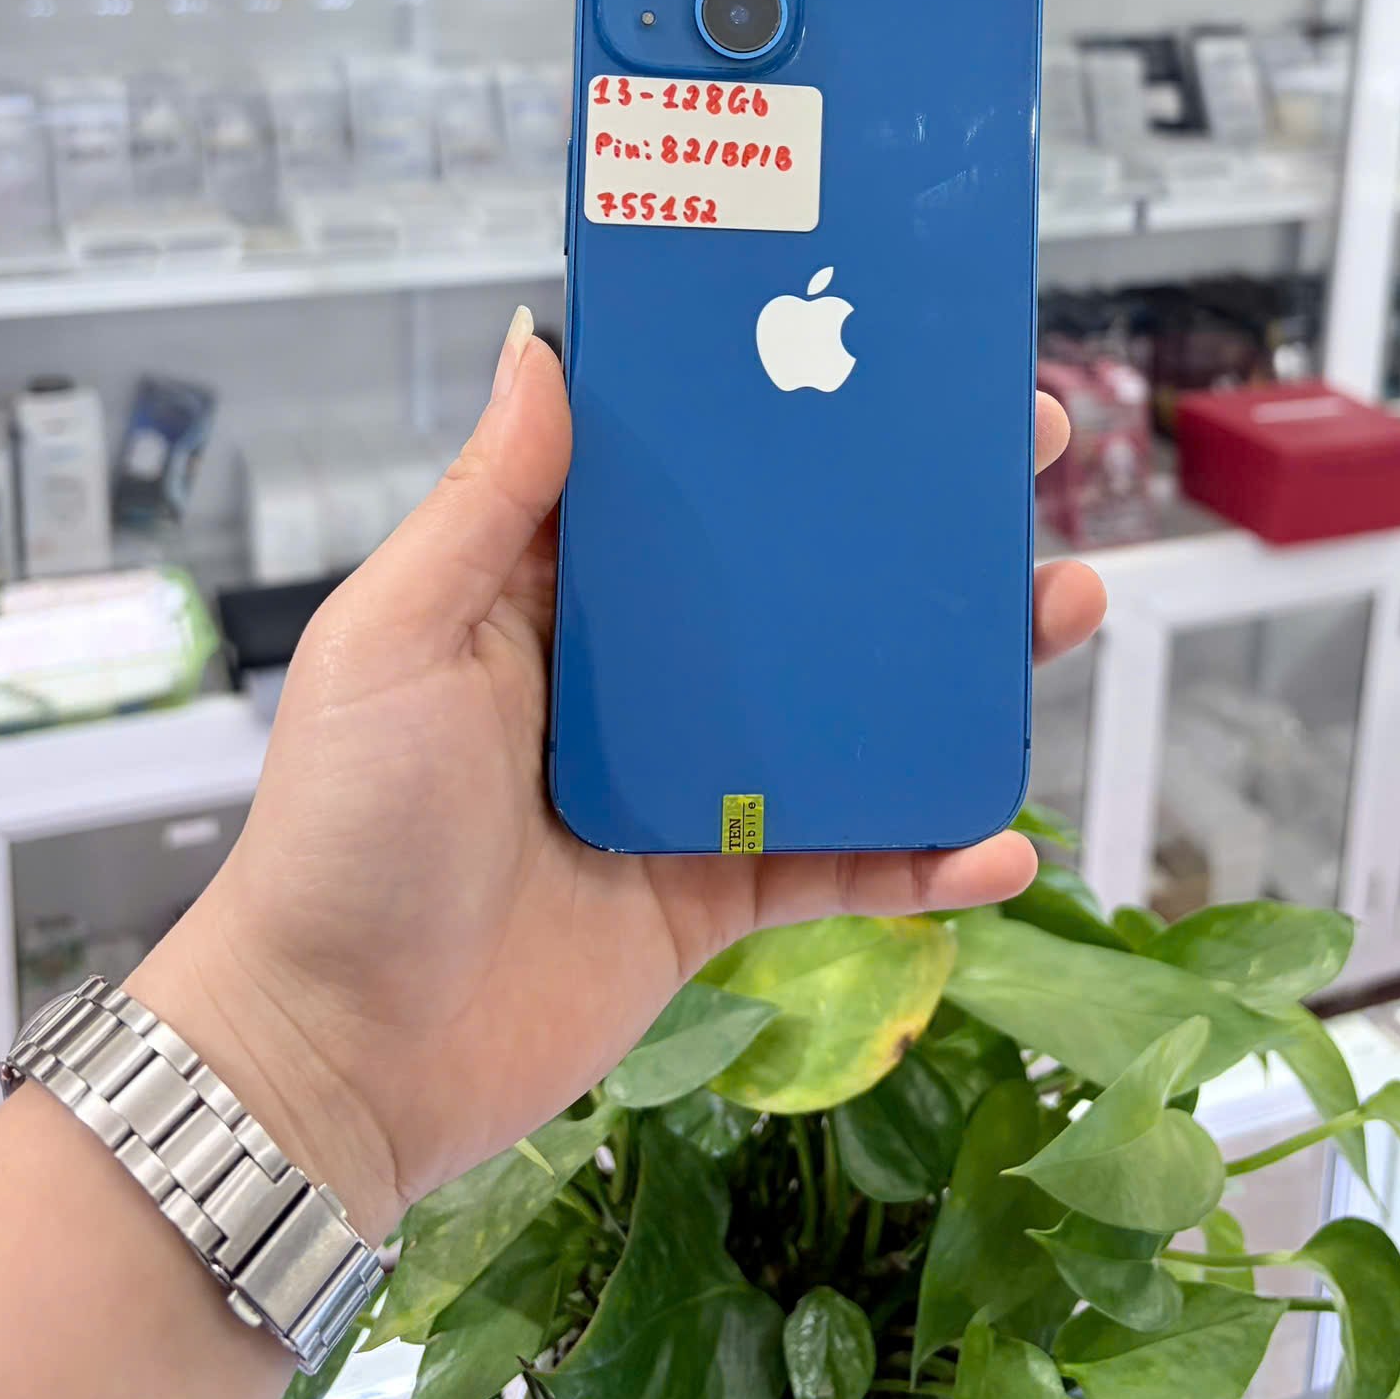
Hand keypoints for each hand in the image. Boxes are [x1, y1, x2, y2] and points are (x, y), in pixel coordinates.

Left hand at [133, 308, 1105, 1238]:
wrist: (336, 1055)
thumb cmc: (344, 829)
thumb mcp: (398, 638)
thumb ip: (487, 502)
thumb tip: (543, 343)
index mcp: (561, 591)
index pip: (698, 479)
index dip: (792, 415)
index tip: (887, 355)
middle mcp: (641, 675)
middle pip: (805, 579)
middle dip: (917, 523)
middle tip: (1029, 456)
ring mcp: (693, 785)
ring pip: (853, 707)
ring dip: (958, 665)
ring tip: (1064, 606)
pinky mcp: (721, 892)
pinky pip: (849, 859)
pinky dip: (929, 851)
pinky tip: (1003, 836)